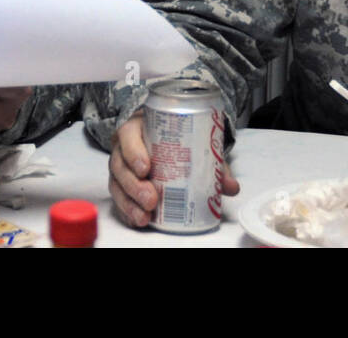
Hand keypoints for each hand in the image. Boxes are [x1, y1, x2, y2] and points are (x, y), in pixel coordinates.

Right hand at [107, 113, 240, 227]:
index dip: (133, 152)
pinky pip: (118, 199)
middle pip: (119, 165)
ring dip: (129, 203)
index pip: (127, 135)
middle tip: (151, 199)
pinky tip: (138, 220)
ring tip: (145, 216)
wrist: (164, 136)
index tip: (146, 168)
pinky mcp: (120, 184)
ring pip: (116, 184)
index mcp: (137, 128)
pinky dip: (127, 211)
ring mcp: (120, 167)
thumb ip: (212, 162)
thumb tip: (231, 186)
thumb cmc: (174, 136)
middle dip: (134, 185)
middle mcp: (123, 147)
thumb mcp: (191, 142)